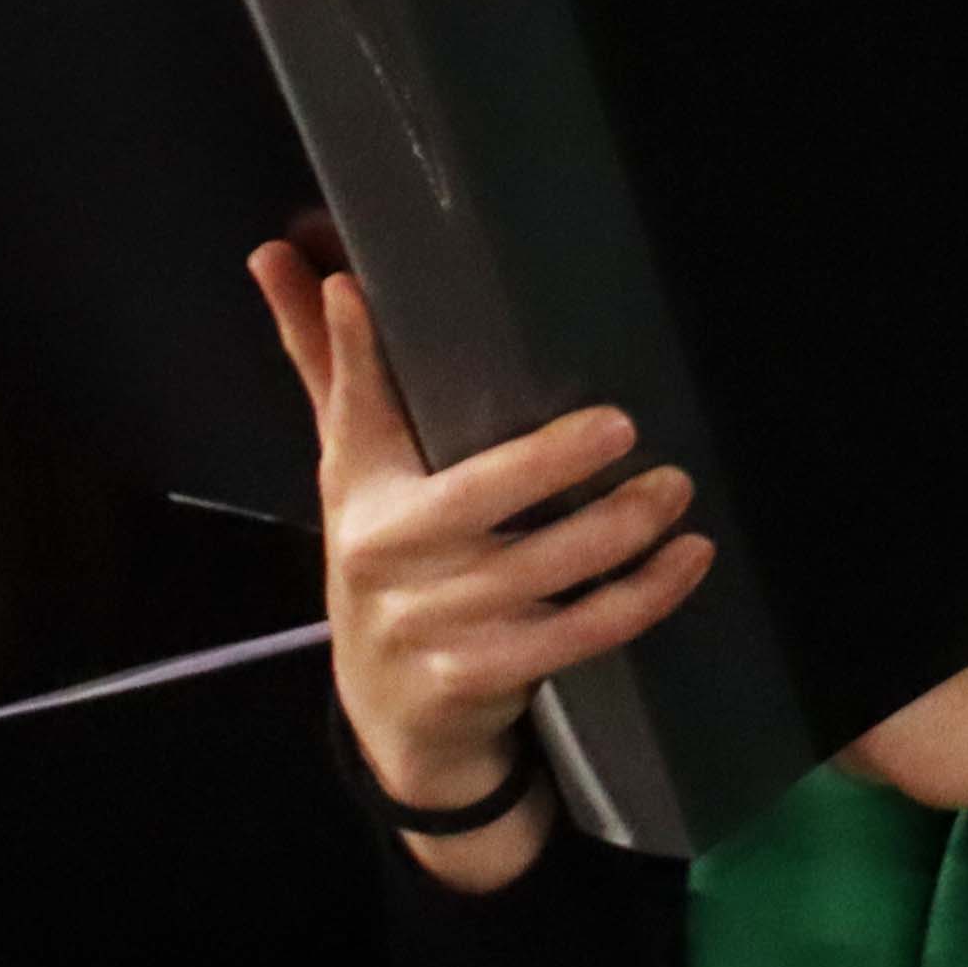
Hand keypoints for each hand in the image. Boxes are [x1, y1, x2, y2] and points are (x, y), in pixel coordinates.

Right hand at [254, 237, 707, 885]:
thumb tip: (279, 253)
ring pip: (540, 571)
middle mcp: (387, 556)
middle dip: (546, 462)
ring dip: (618, 529)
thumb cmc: (389, 559)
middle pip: (473, 500)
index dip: (350, 354)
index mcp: (360, 492)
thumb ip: (332, 368)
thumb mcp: (355, 470)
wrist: (392, 713)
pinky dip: (641, 598)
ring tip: (676, 487)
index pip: (351, 413)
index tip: (353, 289)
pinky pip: (577, 635)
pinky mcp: (485, 675)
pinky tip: (688, 558)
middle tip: (624, 425)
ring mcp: (436, 623)